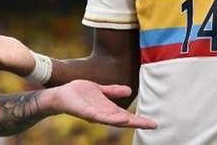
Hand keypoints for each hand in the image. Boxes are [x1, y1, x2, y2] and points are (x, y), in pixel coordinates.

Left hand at [41, 80, 156, 128]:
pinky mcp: (86, 112)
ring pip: (113, 119)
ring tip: (138, 122)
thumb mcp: (100, 91)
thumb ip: (113, 91)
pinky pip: (99, 116)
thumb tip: (130, 91)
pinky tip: (118, 119)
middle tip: (153, 125)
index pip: (127, 116)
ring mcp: (95, 114)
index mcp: (108, 109)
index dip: (140, 119)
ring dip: (125, 121)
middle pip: (123, 120)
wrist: (62, 95)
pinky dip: (109, 118)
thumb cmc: (79, 94)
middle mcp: (104, 114)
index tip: (154, 123)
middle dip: (137, 123)